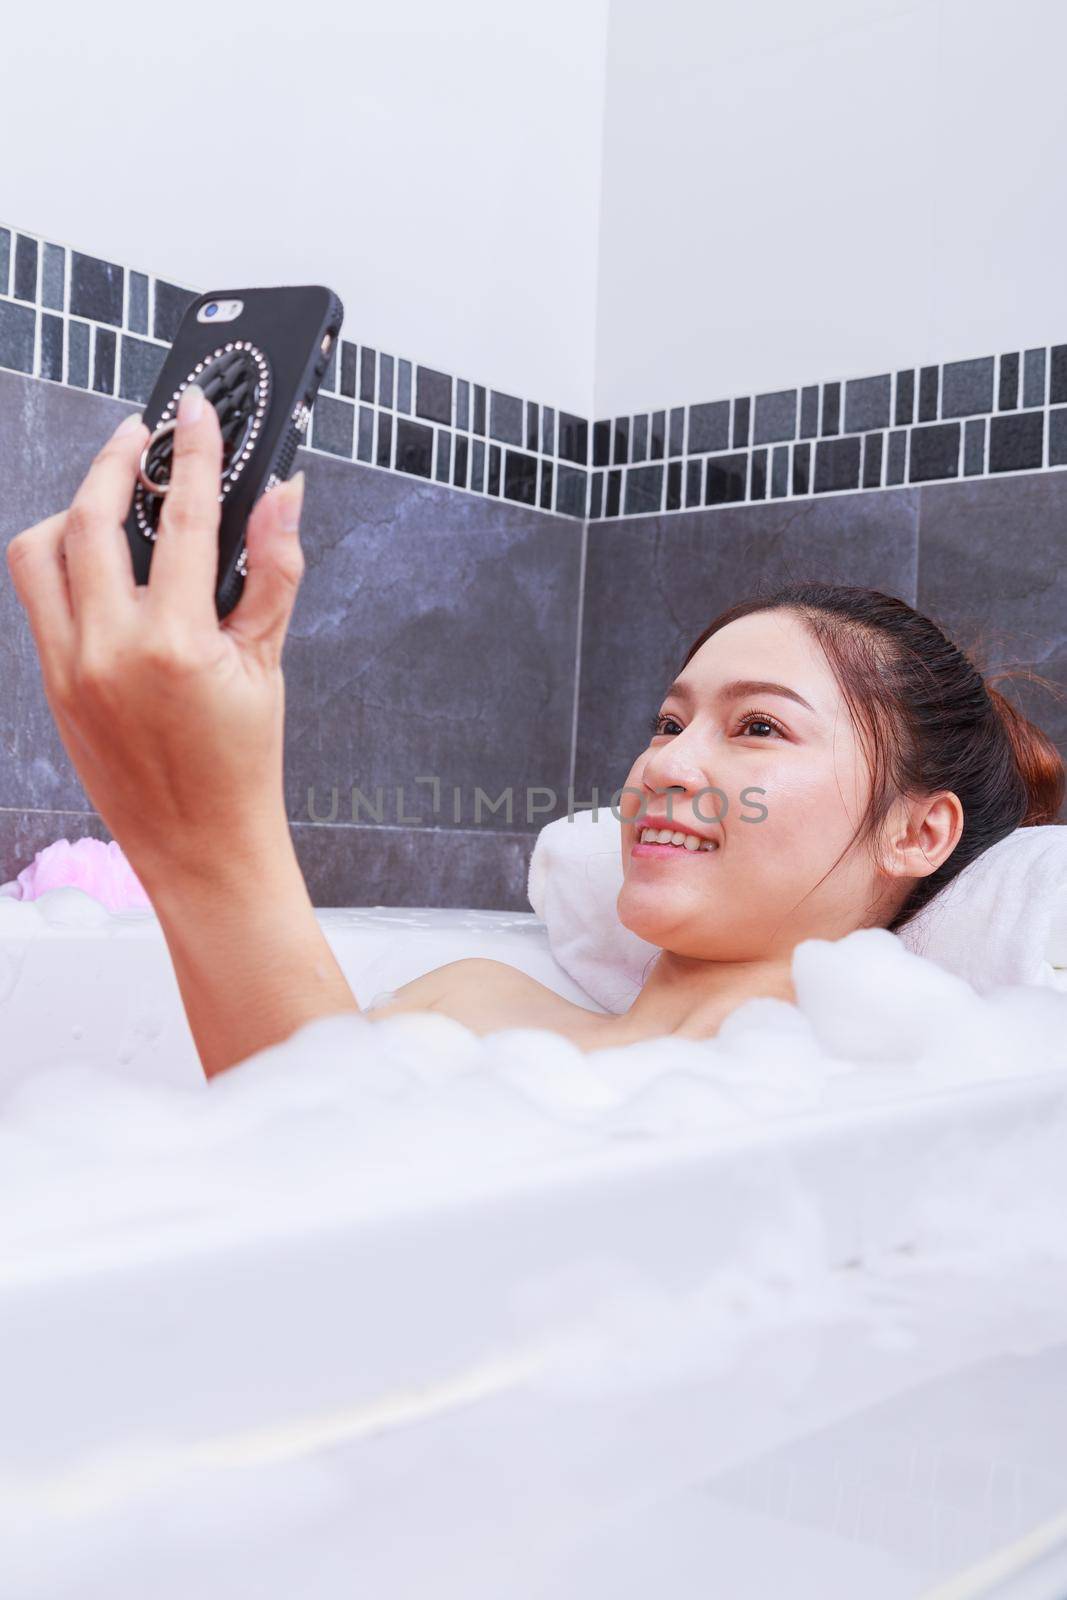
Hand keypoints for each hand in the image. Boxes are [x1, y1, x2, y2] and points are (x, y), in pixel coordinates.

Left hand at [6, 384, 306, 891]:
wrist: (200, 847)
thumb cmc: (241, 765)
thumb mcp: (267, 664)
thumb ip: (273, 573)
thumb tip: (283, 498)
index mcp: (174, 645)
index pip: (180, 519)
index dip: (191, 453)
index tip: (192, 410)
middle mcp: (109, 651)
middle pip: (89, 517)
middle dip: (113, 462)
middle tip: (142, 437)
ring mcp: (70, 669)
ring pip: (40, 552)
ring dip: (72, 511)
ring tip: (110, 501)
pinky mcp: (51, 686)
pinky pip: (38, 600)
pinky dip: (62, 565)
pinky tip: (101, 566)